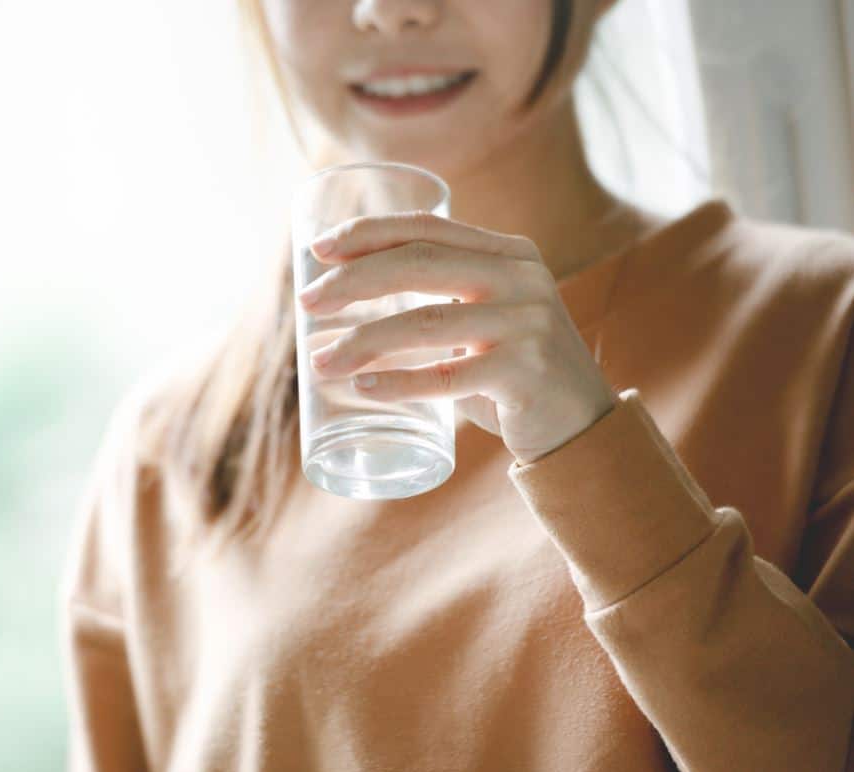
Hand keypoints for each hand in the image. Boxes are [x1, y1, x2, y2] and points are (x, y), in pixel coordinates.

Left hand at [296, 211, 617, 465]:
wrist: (583, 426)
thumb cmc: (514, 373)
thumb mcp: (488, 317)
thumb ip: (442, 297)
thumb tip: (348, 293)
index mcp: (510, 254)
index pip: (428, 227)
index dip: (368, 233)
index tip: (318, 249)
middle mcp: (522, 279)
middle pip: (419, 265)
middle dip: (352, 281)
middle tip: (306, 304)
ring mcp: (528, 325)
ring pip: (425, 324)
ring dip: (362, 342)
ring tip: (319, 362)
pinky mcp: (526, 374)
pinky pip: (448, 377)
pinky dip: (400, 383)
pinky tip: (364, 388)